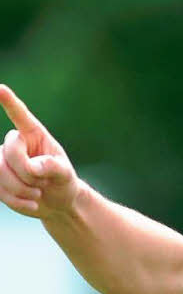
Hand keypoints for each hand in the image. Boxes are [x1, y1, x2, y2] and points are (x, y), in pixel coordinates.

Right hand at [0, 84, 80, 218]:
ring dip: (21, 189)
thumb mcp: (65, 174)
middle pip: (8, 153)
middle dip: (27, 174)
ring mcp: (2, 160)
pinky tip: (32, 205)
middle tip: (43, 185)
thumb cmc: (63, 182)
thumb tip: (32, 167)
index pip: (20, 115)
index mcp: (34, 135)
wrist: (56, 202)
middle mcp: (14, 144)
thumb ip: (52, 167)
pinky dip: (16, 201)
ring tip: (37, 195)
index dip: (9, 102)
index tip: (0, 88)